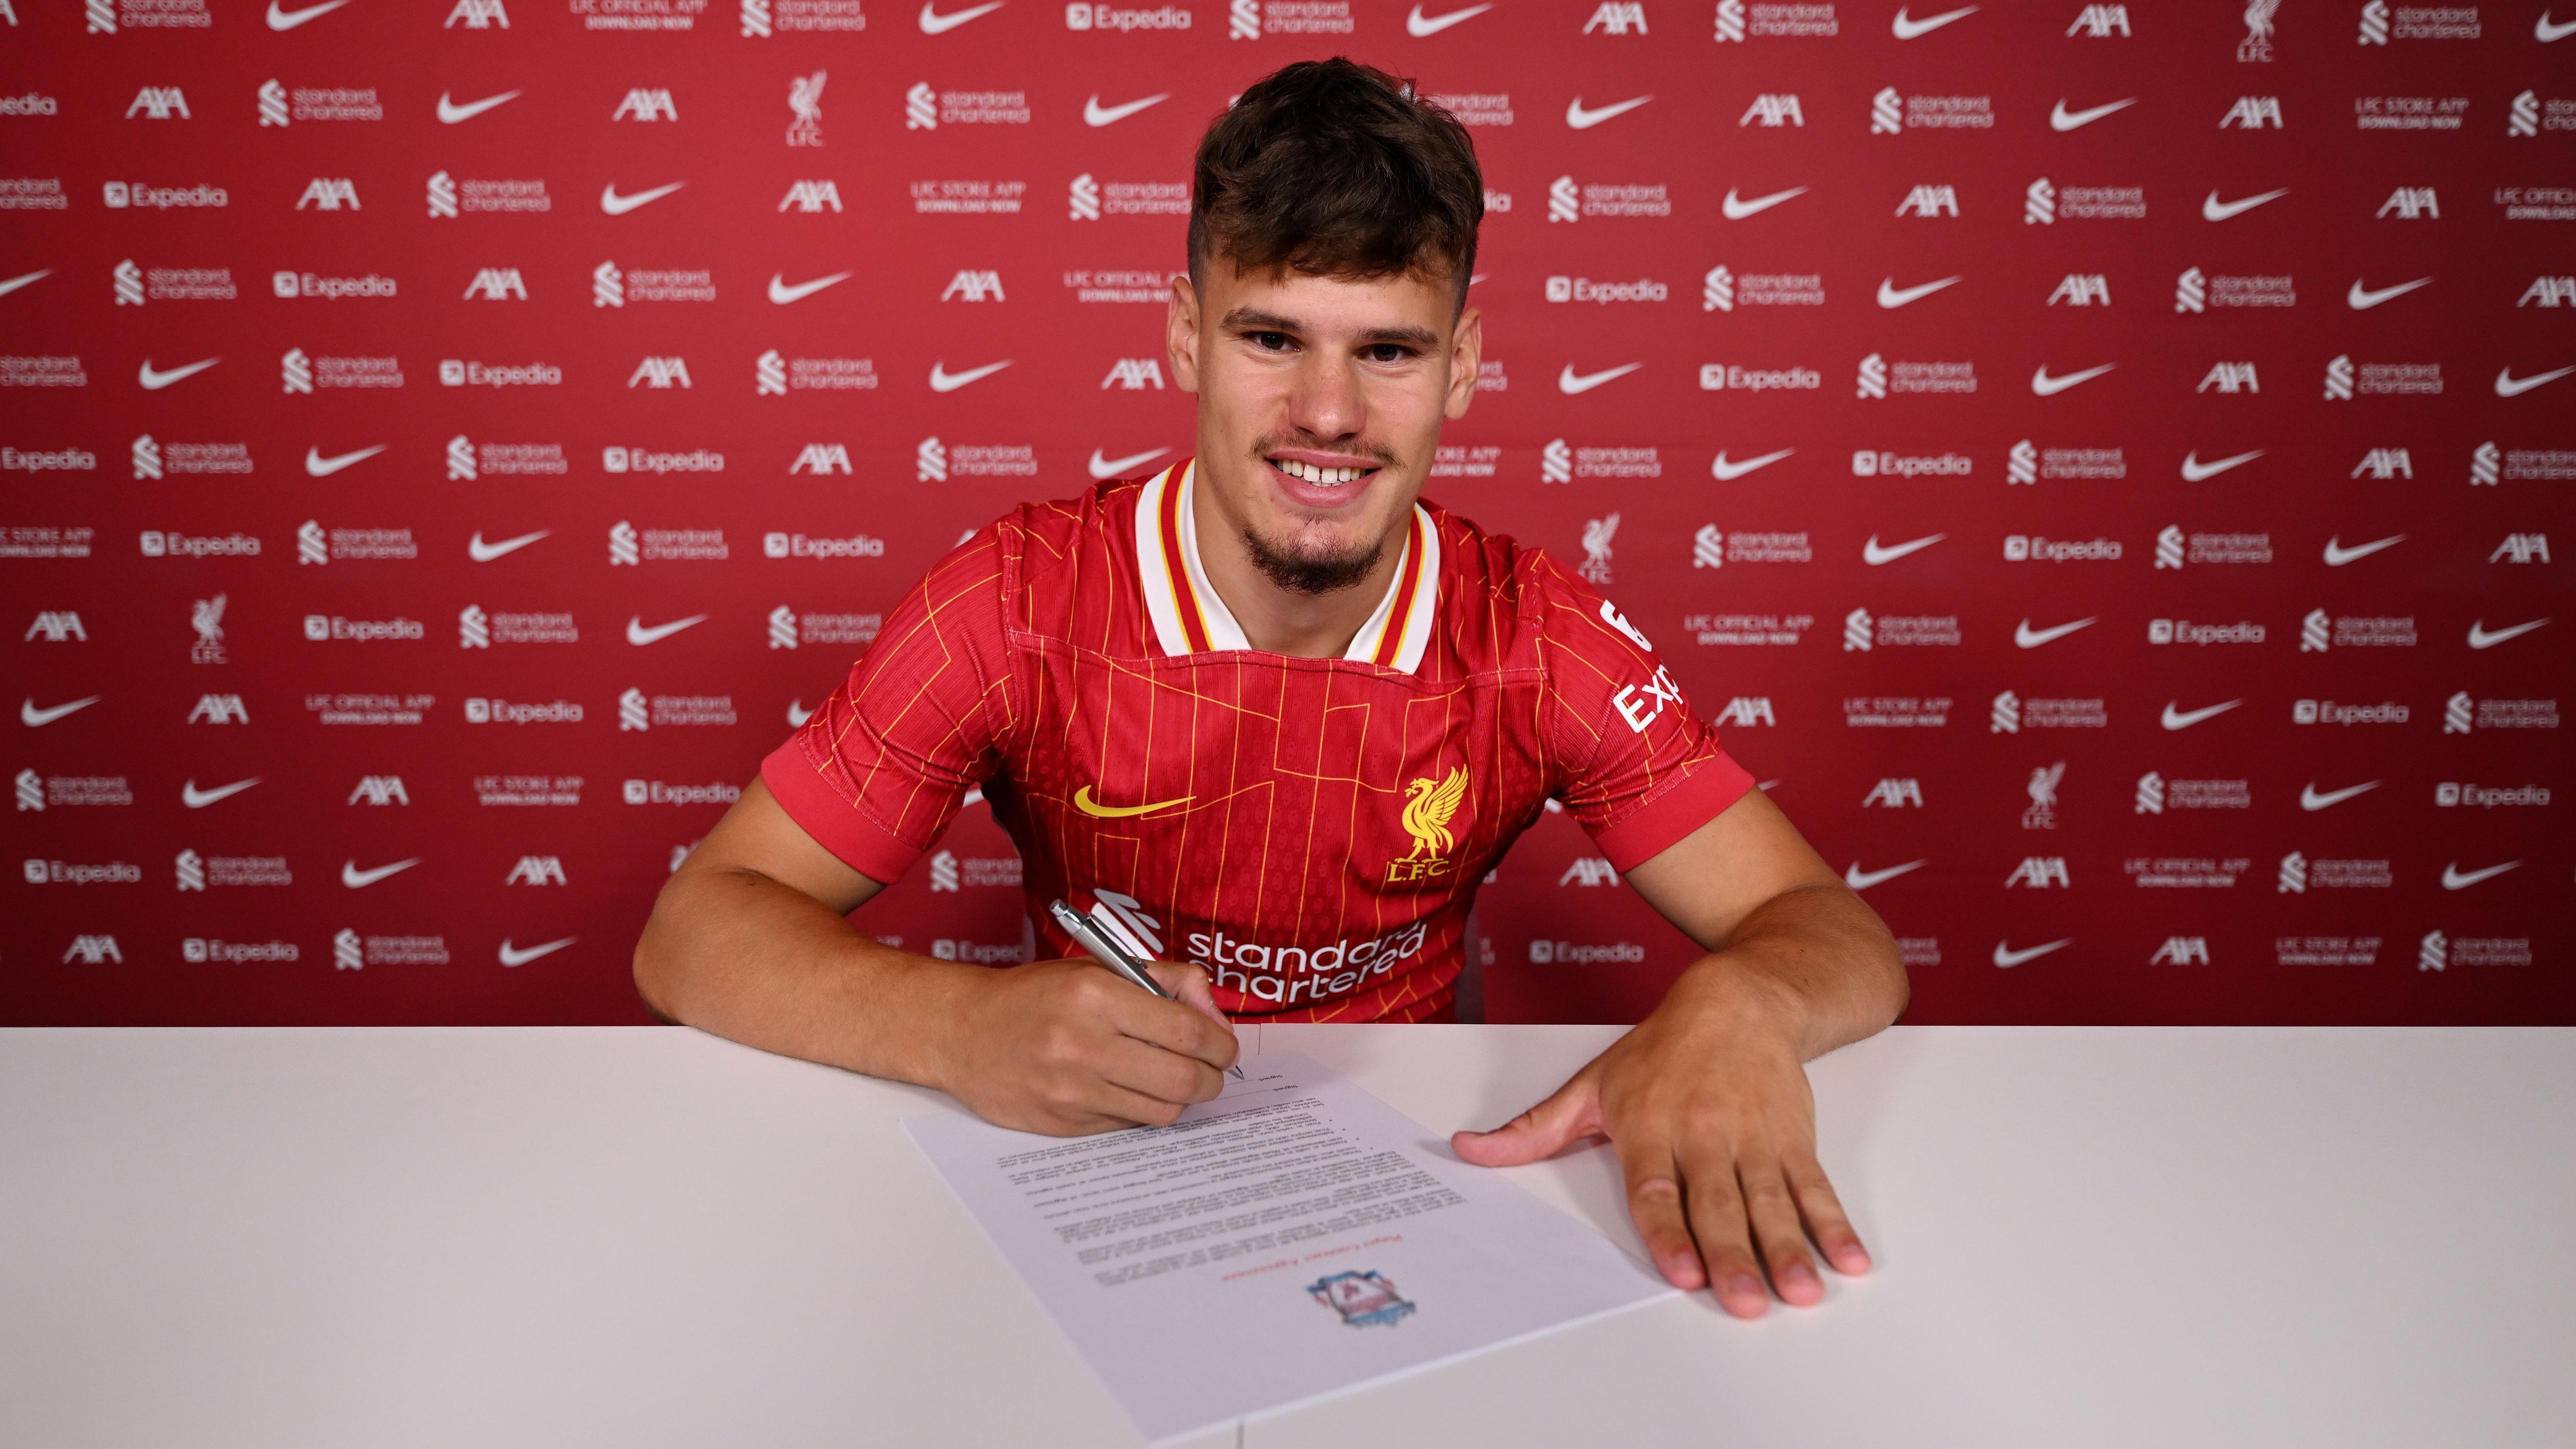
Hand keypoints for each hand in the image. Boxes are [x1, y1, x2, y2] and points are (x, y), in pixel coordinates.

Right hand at [932, 957, 1240, 1135]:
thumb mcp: (1097, 968)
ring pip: (1162, 1109)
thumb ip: (1164, 980)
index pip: (1187, 1032)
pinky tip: (1128, 1088)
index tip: (1223, 1045)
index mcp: (1095, 995)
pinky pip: (1127, 1124)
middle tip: (1211, 1070)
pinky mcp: (1062, 1122)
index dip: (1220, 1042)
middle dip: (1212, 1078)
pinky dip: (1140, 1109)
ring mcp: (1070, 1090)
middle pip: (1184, 1079)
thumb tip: (1213, 1011)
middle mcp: (1082, 1044)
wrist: (961, 1032)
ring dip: (1181, 1097)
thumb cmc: (1035, 996)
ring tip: (1173, 1078)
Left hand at [1450, 973, 1869, 1317]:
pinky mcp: (1793, 1138)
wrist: (1741, 997)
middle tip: (1747, 1301)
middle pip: (1718, 1204)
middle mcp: (1704, 1134)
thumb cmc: (1662, 1049)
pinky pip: (1814, 1186)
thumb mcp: (1592, 1083)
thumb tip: (1468, 1151)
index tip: (1682, 1270)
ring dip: (1788, 1249)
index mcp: (1650, 1126)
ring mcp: (1753, 1138)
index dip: (1670, 1231)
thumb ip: (1534, 1130)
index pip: (1657, 1189)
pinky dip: (1833, 1223)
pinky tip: (1847, 1258)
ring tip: (1802, 1291)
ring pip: (1770, 1201)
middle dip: (1734, 1256)